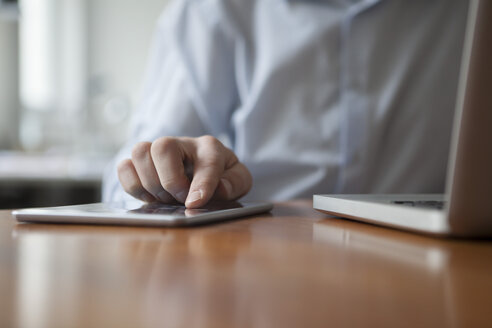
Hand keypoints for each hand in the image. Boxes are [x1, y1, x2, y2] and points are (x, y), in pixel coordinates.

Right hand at [117, 136, 251, 207]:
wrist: (205, 172)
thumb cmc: (222, 176)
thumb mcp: (239, 180)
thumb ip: (235, 183)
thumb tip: (219, 190)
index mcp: (210, 147)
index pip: (207, 161)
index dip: (201, 184)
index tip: (194, 203)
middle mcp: (181, 144)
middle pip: (162, 147)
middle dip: (170, 181)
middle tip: (180, 198)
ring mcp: (157, 151)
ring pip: (139, 152)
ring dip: (150, 182)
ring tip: (165, 198)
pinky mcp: (139, 163)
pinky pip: (124, 167)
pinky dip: (133, 185)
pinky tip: (150, 196)